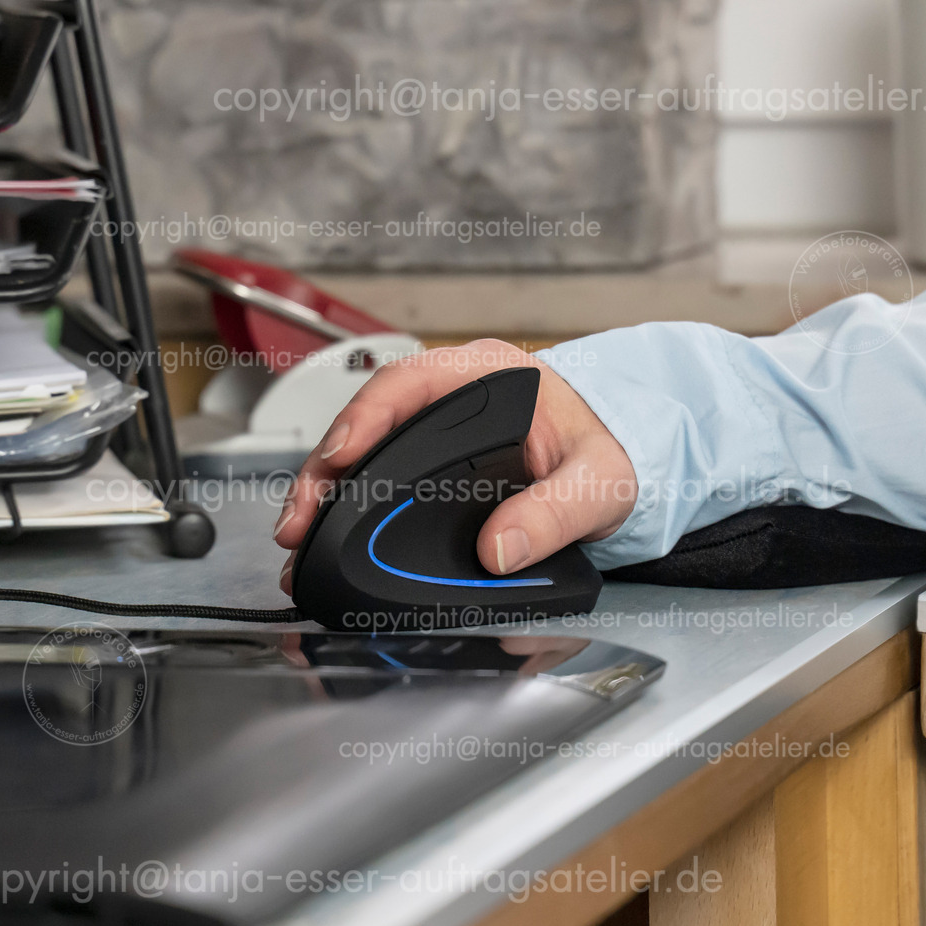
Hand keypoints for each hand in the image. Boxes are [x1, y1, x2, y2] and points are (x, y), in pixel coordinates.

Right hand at [273, 339, 636, 591]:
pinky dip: (352, 499)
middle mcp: (455, 393)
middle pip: (369, 420)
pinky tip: (333, 529)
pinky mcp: (437, 457)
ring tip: (300, 534)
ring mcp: (441, 425)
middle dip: (325, 469)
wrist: (626, 448)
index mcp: (491, 375)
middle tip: (300, 520)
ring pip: (366, 447)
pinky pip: (381, 469)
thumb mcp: (599, 481)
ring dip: (328, 488)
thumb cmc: (615, 445)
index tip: (339, 456)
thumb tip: (498, 550)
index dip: (364, 417)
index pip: (409, 382)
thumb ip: (555, 513)